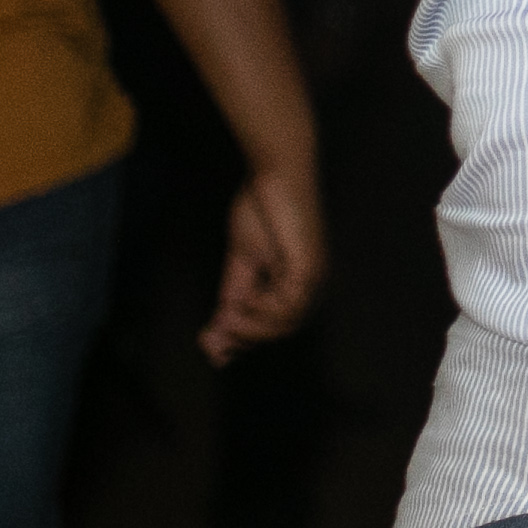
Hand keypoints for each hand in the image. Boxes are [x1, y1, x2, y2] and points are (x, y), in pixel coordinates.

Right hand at [202, 158, 324, 362]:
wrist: (275, 175)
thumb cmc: (262, 210)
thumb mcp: (242, 260)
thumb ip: (233, 294)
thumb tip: (217, 331)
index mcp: (299, 282)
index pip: (277, 326)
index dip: (246, 340)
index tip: (213, 352)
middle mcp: (313, 283)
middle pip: (283, 330)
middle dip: (245, 339)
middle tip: (212, 340)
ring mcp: (315, 274)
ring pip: (287, 323)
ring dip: (252, 328)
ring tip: (227, 318)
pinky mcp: (310, 265)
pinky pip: (290, 303)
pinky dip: (264, 309)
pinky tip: (247, 299)